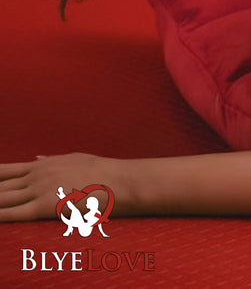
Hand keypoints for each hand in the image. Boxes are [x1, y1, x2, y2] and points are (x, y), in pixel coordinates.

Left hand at [0, 153, 128, 221]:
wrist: (119, 180)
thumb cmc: (102, 173)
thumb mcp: (74, 159)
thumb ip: (51, 161)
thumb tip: (35, 158)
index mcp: (43, 165)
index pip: (7, 171)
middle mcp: (37, 175)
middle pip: (1, 184)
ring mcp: (40, 189)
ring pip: (3, 197)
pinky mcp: (46, 206)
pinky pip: (14, 213)